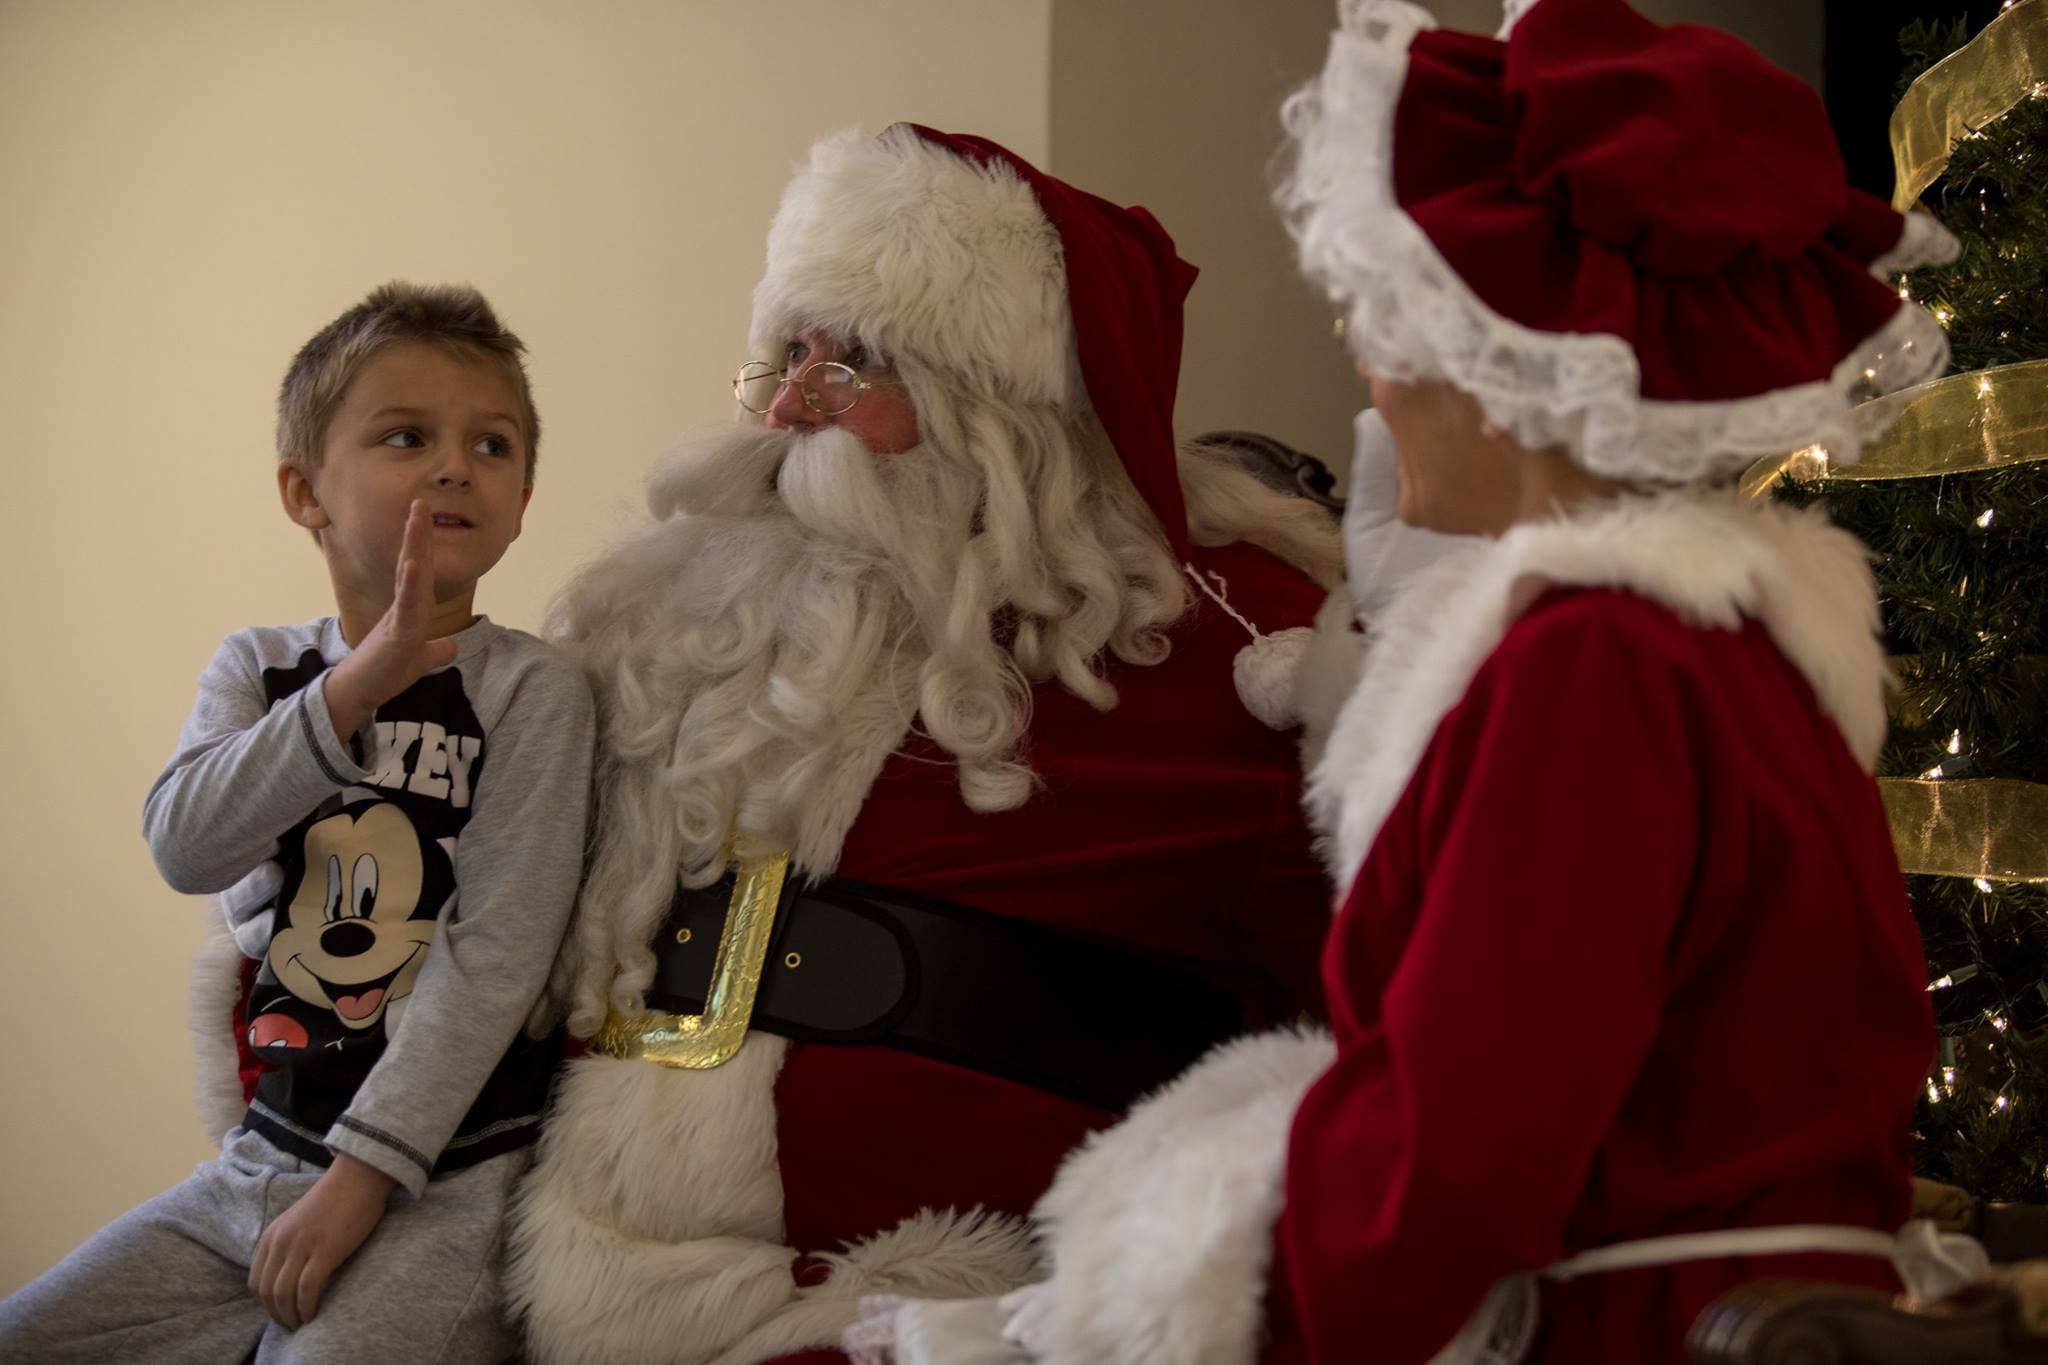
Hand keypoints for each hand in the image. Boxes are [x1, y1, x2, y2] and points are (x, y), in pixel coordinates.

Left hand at [248, 1151, 395, 1329]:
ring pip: (283, 1294)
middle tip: (291, 1325)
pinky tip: (313, 1314)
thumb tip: (291, 1273)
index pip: (256, 1281)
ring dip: (289, 1316)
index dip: (265, 1303)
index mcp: (272, 1235)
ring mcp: (301, 1246)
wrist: (359, 1175)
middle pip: (267, 1292)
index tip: (280, 1312)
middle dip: (276, 1315)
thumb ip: (289, 1244)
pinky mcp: (325, 1250)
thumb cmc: (336, 1198)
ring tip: (301, 1324)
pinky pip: (307, 1289)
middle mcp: (281, 1241)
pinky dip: (307, 1307)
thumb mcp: (298, 1221)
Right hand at [324, 500, 458, 737]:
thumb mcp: (419, 660)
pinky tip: (413, 564)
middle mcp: (404, 607)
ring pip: (410, 577)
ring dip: (414, 546)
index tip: (427, 516)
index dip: (426, 545)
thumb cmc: (385, 672)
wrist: (358, 694)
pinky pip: (407, 607)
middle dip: (418, 533)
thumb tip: (451, 647)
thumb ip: (435, 650)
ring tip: (417, 517)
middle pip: (414, 563)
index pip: (422, 570)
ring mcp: (399, 618)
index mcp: (412, 608)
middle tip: (421, 501)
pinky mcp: (396, 636)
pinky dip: (410, 585)